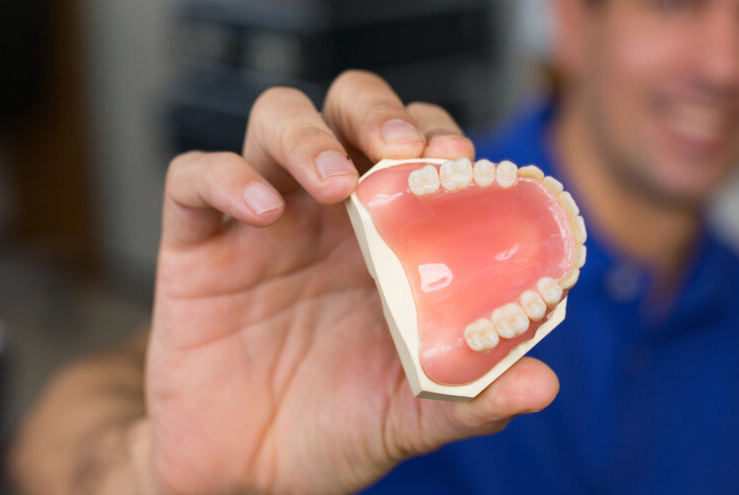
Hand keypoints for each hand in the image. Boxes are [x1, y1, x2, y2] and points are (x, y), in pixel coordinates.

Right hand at [146, 70, 558, 493]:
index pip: (416, 148)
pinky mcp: (197, 244)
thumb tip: (543, 383)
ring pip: (275, 122)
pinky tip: (260, 210)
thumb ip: (472, 397)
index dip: (436, 137)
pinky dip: (226, 177)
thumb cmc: (335, 431)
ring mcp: (260, 223)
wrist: (248, 476)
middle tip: (399, 151)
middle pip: (349, 111)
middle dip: (376, 111)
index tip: (460, 160)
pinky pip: (195, 177)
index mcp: (386, 239)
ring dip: (307, 135)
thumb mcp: (411, 416)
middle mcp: (327, 215)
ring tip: (333, 182)